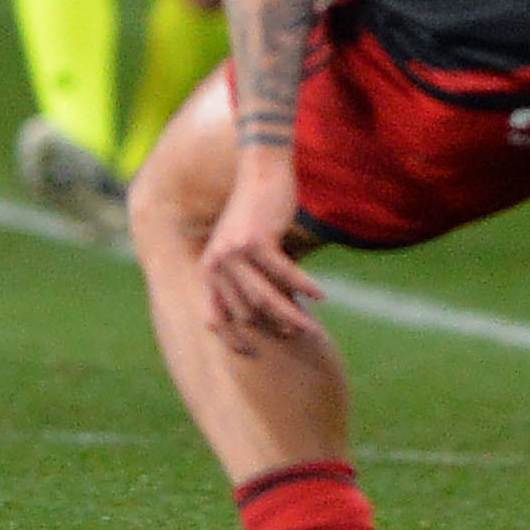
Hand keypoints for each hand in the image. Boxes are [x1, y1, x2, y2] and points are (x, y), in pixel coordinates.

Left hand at [199, 148, 321, 352]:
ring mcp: (234, 253)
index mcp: (208, 271)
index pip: (217, 318)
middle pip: (248, 312)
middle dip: (275, 328)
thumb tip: (274, 318)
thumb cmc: (256, 214)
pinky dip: (304, 286)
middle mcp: (215, 265)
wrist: (260, 172)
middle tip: (301, 336)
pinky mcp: (256, 240)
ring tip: (313, 329)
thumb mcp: (244, 251)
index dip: (235, 341)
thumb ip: (249, 281)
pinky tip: (322, 295)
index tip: (255, 356)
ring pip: (265, 298)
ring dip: (292, 315)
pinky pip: (284, 273)